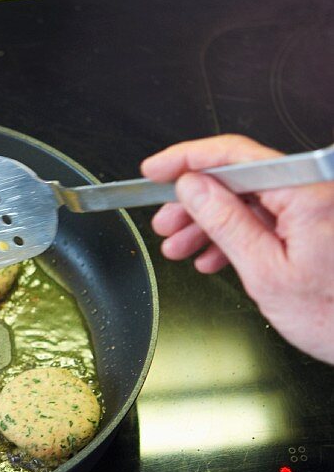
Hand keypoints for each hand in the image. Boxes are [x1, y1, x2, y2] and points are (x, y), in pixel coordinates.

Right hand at [141, 134, 333, 363]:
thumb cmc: (333, 316)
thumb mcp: (264, 272)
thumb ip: (225, 223)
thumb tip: (193, 188)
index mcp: (304, 193)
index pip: (234, 156)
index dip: (186, 160)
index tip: (155, 171)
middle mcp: (312, 191)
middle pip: (238, 177)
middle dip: (194, 200)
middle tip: (164, 221)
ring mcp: (313, 208)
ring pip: (247, 200)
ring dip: (208, 222)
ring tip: (180, 246)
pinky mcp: (314, 225)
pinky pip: (265, 217)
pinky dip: (234, 235)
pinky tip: (211, 255)